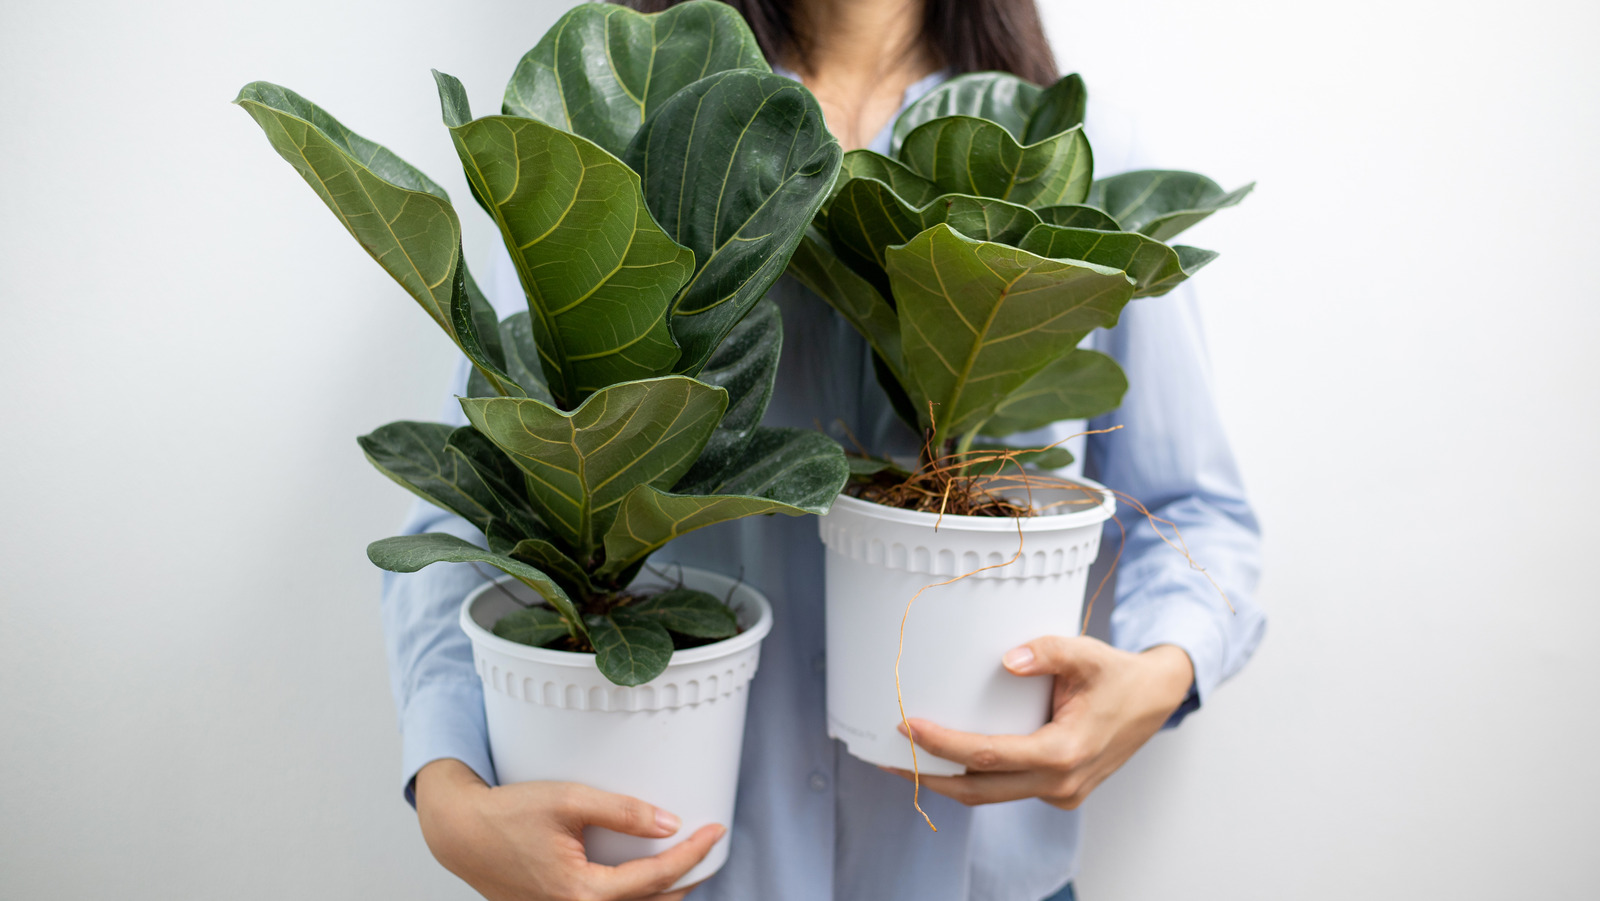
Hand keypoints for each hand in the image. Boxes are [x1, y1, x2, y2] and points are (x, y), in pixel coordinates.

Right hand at [414, 758, 723, 900]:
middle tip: (709, 848)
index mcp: (582, 892)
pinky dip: (635, 897)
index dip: (693, 855)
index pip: (656, 878)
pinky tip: (646, 878)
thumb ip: (621, 811)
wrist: (461, 833)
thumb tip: (669, 823)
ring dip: (663, 894)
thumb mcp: (568, 800)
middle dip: (688, 879)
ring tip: (687, 864)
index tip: (716, 830)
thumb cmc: (506, 814)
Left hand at [889, 637, 1194, 808]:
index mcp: (1064, 752)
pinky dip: (977, 778)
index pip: (988, 755)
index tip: (908, 727)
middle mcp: (1061, 783)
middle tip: (889, 758)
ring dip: (950, 781)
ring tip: (908, 761)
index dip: (943, 744)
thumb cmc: (1117, 676)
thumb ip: (1048, 650)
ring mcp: (1061, 794)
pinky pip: (1009, 790)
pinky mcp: (1059, 793)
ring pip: (992, 795)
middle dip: (930, 776)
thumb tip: (1007, 659)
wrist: (1155, 700)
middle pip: (979, 789)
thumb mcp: (1087, 653)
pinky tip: (951, 760)